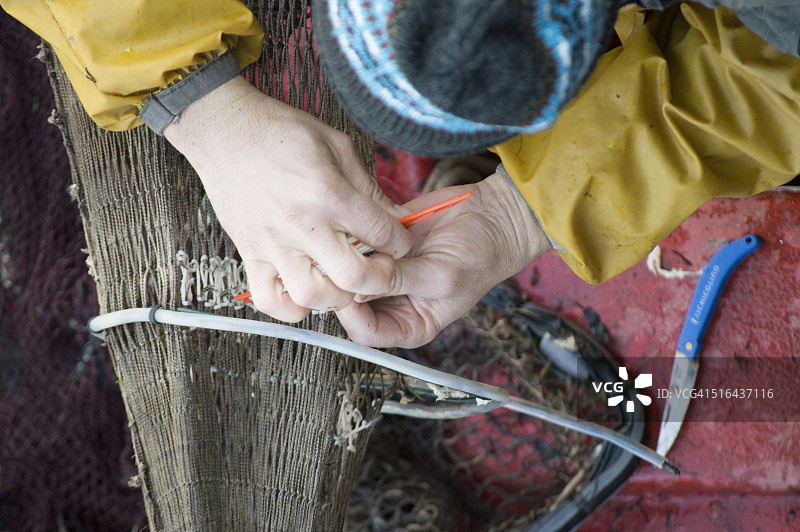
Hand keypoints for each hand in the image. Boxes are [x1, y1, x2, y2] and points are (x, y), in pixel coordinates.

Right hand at [165, 77, 412, 320]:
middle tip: (380, 268)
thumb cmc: (281, 133)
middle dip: (379, 279)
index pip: (382, 234)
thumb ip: (368, 188)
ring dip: (337, 296)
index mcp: (329, 193)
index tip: (398, 240)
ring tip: (343, 280)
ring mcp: (273, 244)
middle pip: (353, 277)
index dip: (402, 241)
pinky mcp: (250, 254)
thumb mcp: (338, 146)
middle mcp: (302, 224)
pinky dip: (291, 308)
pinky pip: (269, 301)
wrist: (226, 131)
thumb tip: (393, 218)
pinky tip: (307, 290)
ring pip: (313, 297)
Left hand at [335, 172, 551, 346]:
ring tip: (359, 238)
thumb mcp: (441, 276)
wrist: (494, 215)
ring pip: (347, 273)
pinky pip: (354, 244)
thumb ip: (398, 283)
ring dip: (347, 256)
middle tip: (345, 258)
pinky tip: (364, 224)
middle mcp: (392, 302)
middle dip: (345, 283)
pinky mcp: (381, 244)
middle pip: (350, 304)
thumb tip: (355, 290)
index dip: (351, 314)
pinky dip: (355, 234)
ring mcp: (384, 272)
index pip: (364, 332)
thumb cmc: (480, 255)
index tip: (350, 287)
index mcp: (408, 324)